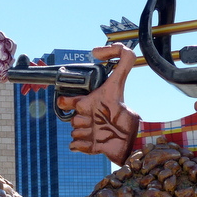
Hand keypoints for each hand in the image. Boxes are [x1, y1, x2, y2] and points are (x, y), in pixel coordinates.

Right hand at [56, 44, 139, 165]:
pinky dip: (81, 146)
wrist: (130, 138)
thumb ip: (122, 60)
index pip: (66, 101)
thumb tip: (96, 50)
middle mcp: (86, 117)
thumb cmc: (123, 112)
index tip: (81, 103)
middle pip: (71, 119)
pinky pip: (74, 146)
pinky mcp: (87, 147)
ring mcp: (86, 132)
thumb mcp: (119, 82)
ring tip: (101, 130)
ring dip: (86, 132)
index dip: (67, 101)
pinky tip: (96, 142)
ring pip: (74, 132)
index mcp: (88, 104)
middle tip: (94, 118)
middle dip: (81, 119)